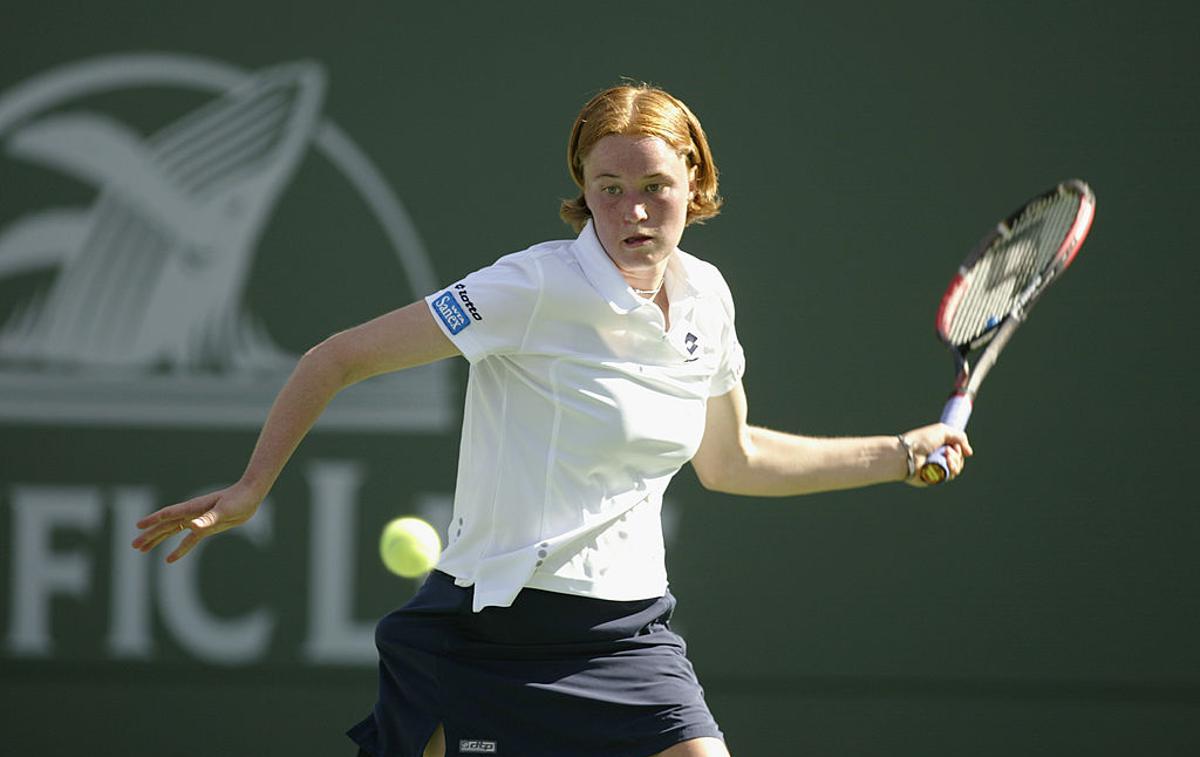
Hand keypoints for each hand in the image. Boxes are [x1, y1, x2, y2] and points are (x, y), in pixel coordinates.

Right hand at [131, 482, 263, 561]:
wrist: (250, 497)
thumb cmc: (238, 500)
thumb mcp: (224, 510)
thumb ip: (208, 519)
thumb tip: (192, 527)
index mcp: (193, 508)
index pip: (168, 514)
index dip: (153, 520)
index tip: (138, 525)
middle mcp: (192, 514)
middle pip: (165, 525)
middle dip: (150, 535)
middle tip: (134, 545)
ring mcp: (198, 520)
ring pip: (172, 532)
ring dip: (157, 540)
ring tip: (141, 550)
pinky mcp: (206, 528)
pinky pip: (188, 541)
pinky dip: (179, 549)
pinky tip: (169, 559)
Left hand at [900, 423, 973, 486]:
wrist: (907, 454)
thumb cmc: (921, 440)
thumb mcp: (942, 431)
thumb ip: (959, 437)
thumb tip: (969, 452)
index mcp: (938, 446)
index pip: (956, 449)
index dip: (960, 447)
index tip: (956, 445)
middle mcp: (938, 457)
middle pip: (959, 459)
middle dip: (957, 454)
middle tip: (947, 450)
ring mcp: (937, 468)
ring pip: (957, 468)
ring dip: (955, 461)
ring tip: (946, 456)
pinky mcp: (935, 478)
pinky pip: (950, 475)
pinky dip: (951, 469)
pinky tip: (946, 463)